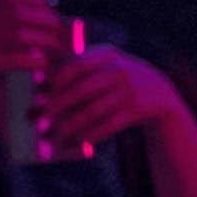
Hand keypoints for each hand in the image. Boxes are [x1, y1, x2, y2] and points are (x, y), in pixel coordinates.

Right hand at [0, 0, 72, 128]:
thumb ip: (1, 24)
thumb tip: (44, 17)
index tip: (53, 5)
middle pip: (19, 13)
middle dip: (47, 21)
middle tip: (65, 32)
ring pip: (20, 35)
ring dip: (47, 42)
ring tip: (62, 51)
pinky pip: (14, 59)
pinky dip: (34, 60)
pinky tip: (46, 64)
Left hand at [34, 42, 185, 157]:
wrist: (162, 93)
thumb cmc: (118, 82)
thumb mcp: (104, 66)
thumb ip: (77, 68)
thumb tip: (37, 87)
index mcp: (107, 54)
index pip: (74, 66)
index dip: (53, 81)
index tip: (36, 95)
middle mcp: (121, 70)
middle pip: (81, 90)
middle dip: (55, 107)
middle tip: (35, 121)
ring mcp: (132, 90)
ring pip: (93, 111)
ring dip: (69, 126)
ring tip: (50, 137)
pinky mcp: (140, 109)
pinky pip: (109, 125)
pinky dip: (91, 135)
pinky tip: (76, 142)